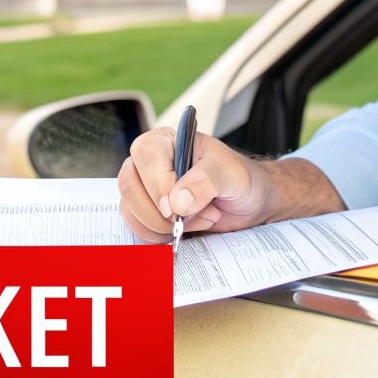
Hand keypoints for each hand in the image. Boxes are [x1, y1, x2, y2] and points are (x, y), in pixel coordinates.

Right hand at [117, 126, 273, 242]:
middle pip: (130, 185)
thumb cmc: (241, 180)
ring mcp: (144, 187)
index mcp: (167, 141)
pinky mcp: (145, 211)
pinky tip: (185, 229)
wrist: (248, 204)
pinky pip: (136, 227)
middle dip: (160, 213)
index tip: (178, 209)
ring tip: (196, 220)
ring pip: (129, 209)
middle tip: (193, 217)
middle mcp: (150, 162)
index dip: (158, 184)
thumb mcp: (231, 174)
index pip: (146, 155)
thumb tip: (176, 202)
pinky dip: (159, 236)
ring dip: (162, 226)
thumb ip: (205, 181)